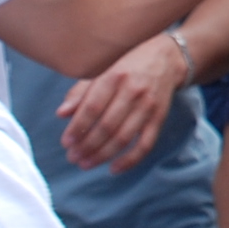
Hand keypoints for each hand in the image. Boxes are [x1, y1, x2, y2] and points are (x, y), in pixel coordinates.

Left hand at [58, 30, 188, 169]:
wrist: (167, 59)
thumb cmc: (129, 66)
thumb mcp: (103, 71)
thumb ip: (81, 93)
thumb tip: (61, 114)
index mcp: (114, 76)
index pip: (92, 107)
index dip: (77, 127)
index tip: (66, 142)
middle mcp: (132, 91)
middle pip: (107, 126)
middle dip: (87, 145)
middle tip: (73, 157)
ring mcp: (148, 106)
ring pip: (123, 137)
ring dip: (102, 155)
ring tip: (86, 163)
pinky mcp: (159, 118)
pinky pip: (145, 144)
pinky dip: (130, 160)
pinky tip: (113, 169)